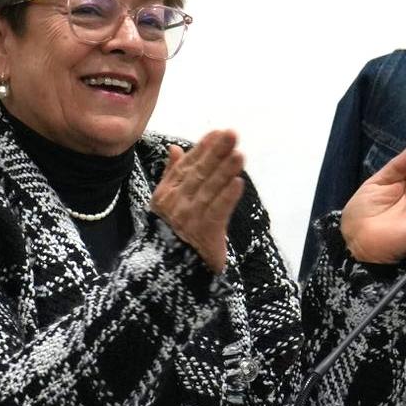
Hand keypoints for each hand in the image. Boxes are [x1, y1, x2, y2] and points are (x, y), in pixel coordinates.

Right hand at [151, 129, 244, 273]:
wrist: (171, 273)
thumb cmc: (171, 233)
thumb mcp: (165, 203)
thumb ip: (171, 174)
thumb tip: (174, 148)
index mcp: (166, 193)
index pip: (186, 165)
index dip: (203, 148)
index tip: (217, 133)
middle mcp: (176, 203)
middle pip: (199, 173)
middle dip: (216, 153)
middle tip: (232, 134)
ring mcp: (189, 219)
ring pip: (211, 189)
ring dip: (225, 171)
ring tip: (239, 154)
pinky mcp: (204, 234)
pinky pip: (218, 211)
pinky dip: (228, 196)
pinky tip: (239, 183)